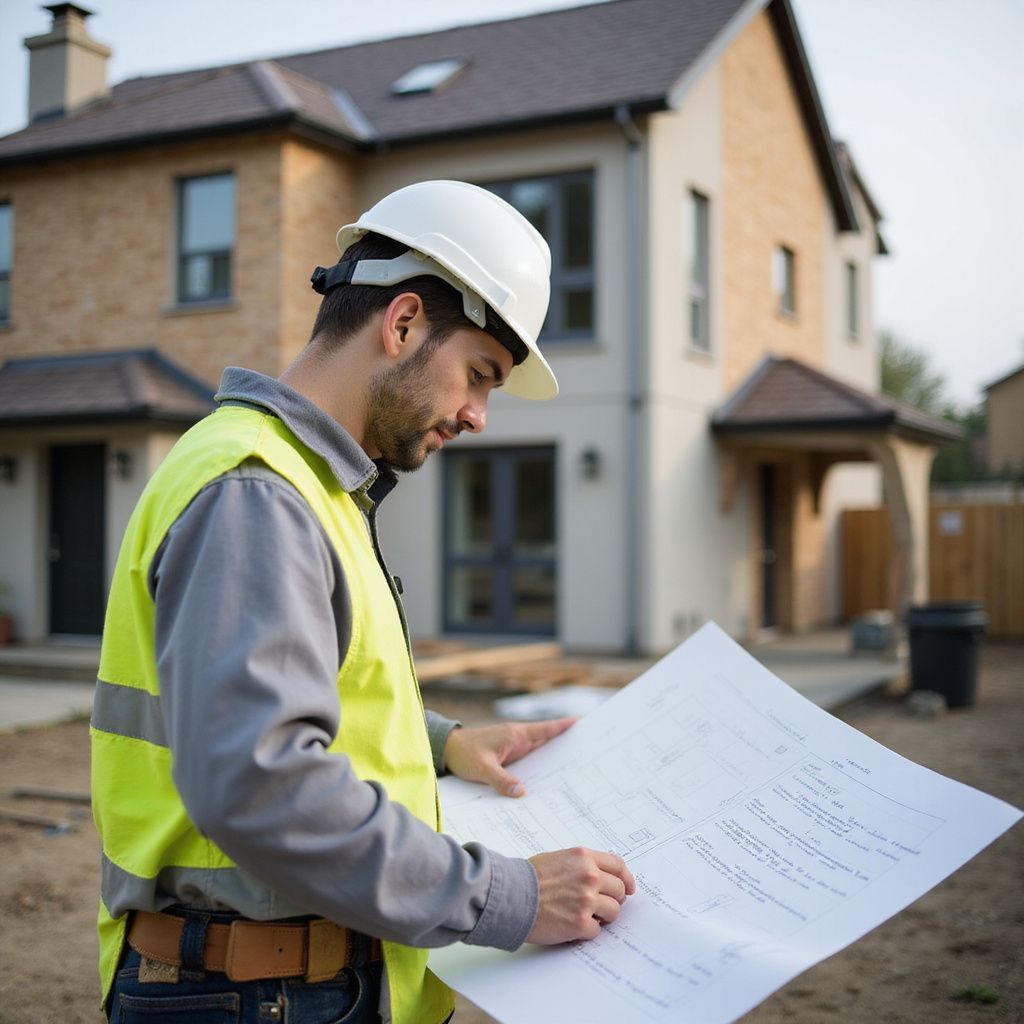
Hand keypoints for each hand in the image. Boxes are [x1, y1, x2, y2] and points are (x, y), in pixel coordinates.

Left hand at [443, 718, 575, 796]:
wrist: (447, 749)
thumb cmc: (463, 753)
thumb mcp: (481, 768)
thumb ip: (501, 780)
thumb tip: (522, 792)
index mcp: (515, 735)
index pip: (544, 729)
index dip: (563, 726)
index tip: (582, 721)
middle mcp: (517, 739)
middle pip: (547, 739)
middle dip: (566, 743)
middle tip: (588, 749)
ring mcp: (514, 747)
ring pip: (540, 751)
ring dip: (554, 756)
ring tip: (575, 766)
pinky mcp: (509, 756)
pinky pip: (529, 760)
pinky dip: (540, 765)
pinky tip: (548, 778)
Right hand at [526, 848, 636, 943]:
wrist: (512, 895)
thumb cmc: (528, 877)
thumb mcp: (559, 858)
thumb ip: (581, 865)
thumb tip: (600, 877)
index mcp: (584, 858)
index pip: (618, 865)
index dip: (626, 878)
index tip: (628, 887)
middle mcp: (590, 876)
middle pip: (619, 890)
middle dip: (614, 899)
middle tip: (602, 905)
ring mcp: (587, 900)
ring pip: (613, 911)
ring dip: (603, 916)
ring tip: (586, 916)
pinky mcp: (580, 923)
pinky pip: (597, 930)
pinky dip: (588, 930)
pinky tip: (573, 925)